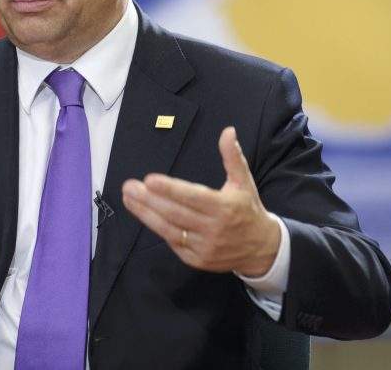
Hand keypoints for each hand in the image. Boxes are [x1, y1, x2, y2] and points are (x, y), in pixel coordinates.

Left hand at [122, 126, 280, 277]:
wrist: (261, 247)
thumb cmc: (247, 209)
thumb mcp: (244, 181)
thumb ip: (232, 156)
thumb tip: (227, 131)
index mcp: (224, 207)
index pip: (192, 196)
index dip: (170, 189)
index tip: (149, 180)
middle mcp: (213, 228)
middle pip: (175, 213)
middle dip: (149, 200)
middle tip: (129, 187)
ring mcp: (204, 247)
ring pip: (169, 230)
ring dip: (146, 215)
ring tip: (129, 200)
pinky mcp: (197, 260)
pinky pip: (174, 243)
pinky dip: (158, 229)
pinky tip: (145, 215)